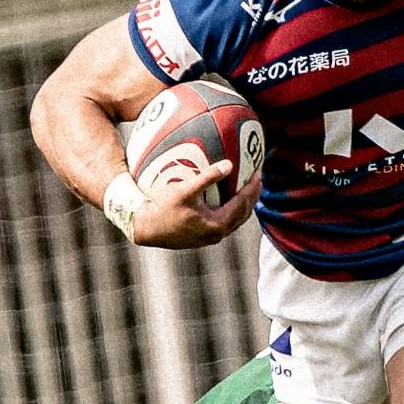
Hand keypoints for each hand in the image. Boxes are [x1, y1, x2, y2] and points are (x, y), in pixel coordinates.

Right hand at [131, 162, 261, 248]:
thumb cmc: (162, 209)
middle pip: (243, 214)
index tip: (258, 172)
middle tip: (257, 178)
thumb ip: (207, 178)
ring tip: (247, 188)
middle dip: (253, 196)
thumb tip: (229, 165)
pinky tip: (227, 199)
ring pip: (236, 221)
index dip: (252, 187)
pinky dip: (232, 210)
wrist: (145, 228)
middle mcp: (217, 234)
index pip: (242, 204)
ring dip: (243, 204)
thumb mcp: (184, 190)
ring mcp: (210, 238)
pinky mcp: (203, 238)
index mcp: (217, 224)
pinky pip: (225, 223)